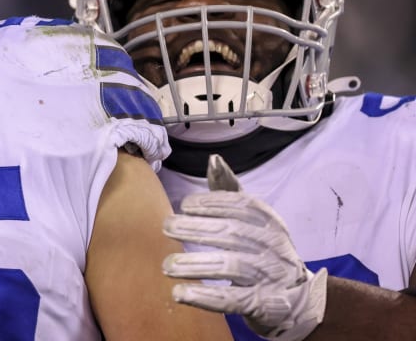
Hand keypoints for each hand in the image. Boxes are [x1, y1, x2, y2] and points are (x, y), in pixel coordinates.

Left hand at [162, 154, 326, 340]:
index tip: (184, 205)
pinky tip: (180, 293)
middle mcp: (273, 245)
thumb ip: (230, 191)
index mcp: (269, 221)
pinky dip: (205, 297)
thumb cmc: (264, 248)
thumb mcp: (253, 218)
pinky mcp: (265, 304)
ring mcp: (271, 276)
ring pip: (232, 266)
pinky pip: (234, 299)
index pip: (240, 206)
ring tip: (166, 265)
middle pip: (232, 234)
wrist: (297, 296)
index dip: (212, 203)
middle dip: (197, 228)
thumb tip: (214, 159)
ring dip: (196, 265)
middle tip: (167, 227)